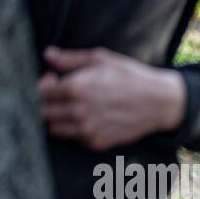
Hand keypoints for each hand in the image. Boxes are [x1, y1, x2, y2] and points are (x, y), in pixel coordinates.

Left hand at [38, 47, 186, 149]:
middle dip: (46, 103)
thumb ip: (69, 59)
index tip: (53, 79)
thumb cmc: (131, 77)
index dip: (43, 85)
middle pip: (43, 113)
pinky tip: (88, 119)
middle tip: (59, 96)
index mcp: (76, 88)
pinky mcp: (97, 142)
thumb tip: (48, 56)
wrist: (159, 102)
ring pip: (54, 129)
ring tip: (71, 108)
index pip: (40, 93)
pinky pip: (74, 138)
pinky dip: (75, 130)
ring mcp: (88, 130)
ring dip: (57, 119)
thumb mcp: (101, 59)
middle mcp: (78, 112)